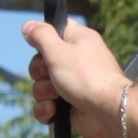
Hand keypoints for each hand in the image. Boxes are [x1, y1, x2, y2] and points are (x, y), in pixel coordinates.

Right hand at [23, 19, 129, 137]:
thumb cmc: (86, 76)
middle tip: (51, 74)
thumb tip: (29, 25)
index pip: (54, 31)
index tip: (42, 48)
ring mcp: (73, 85)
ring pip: (41, 85)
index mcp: (78, 40)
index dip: (43, 39)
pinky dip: (46, 109)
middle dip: (40, 72)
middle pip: (41, 62)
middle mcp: (76, 61)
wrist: (108, 112)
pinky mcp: (69, 106)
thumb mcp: (59, 49)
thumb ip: (41, 35)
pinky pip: (46, 106)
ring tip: (58, 95)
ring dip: (43, 92)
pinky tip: (54, 110)